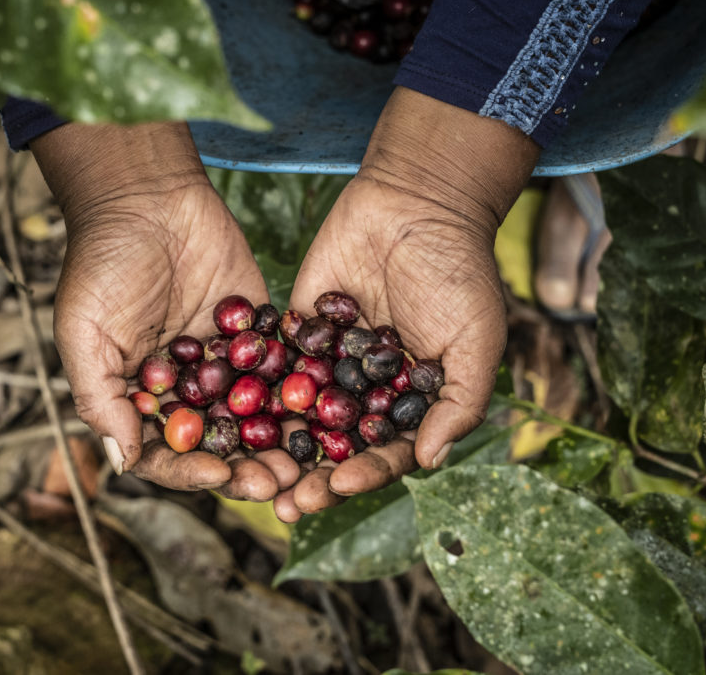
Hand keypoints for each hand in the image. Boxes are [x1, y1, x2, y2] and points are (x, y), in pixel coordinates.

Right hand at [32, 122, 294, 498]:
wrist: (146, 196)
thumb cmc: (103, 262)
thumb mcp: (85, 333)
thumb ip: (100, 398)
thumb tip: (124, 462)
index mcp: (143, 398)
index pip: (167, 452)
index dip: (190, 470)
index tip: (217, 474)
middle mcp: (187, 389)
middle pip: (220, 444)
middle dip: (246, 466)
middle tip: (275, 481)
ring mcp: (226, 363)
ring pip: (257, 416)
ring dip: (279, 441)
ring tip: (304, 459)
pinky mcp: (260, 333)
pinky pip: (283, 367)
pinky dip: (301, 390)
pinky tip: (323, 408)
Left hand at [274, 89, 540, 521]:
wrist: (417, 202)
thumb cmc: (458, 273)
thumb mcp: (476, 341)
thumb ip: (458, 402)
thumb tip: (428, 461)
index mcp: (408, 402)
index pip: (383, 452)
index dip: (363, 474)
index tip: (338, 488)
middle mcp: (364, 391)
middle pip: (333, 446)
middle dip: (311, 477)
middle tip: (285, 503)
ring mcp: (328, 363)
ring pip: (299, 416)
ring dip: (277, 449)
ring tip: (250, 473)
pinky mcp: (296, 332)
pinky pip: (273, 366)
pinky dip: (253, 392)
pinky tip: (228, 415)